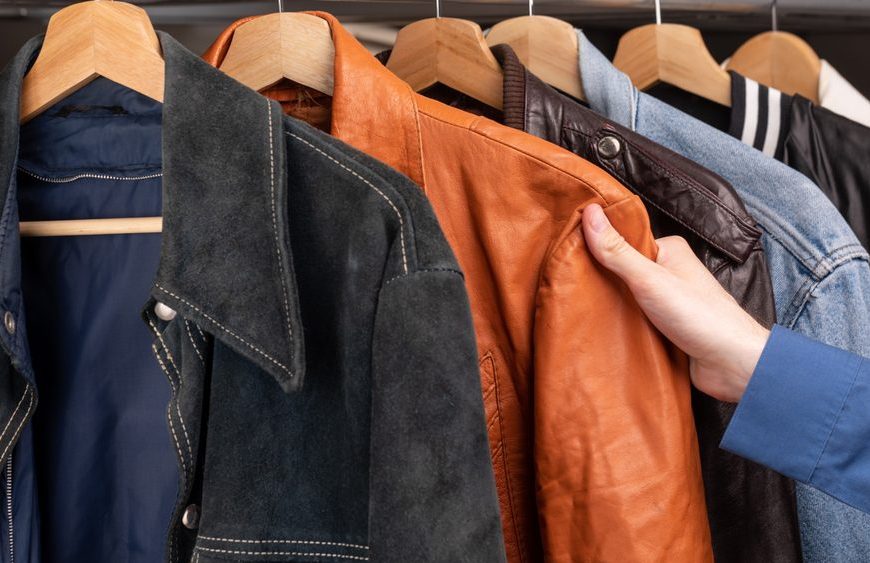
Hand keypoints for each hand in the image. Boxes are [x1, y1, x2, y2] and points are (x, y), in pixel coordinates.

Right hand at [581, 204, 769, 402]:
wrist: (733, 365)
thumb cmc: (700, 317)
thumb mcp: (649, 279)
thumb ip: (617, 250)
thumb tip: (590, 212)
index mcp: (669, 250)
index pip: (623, 242)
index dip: (598, 249)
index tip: (570, 256)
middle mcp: (670, 272)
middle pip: (623, 271)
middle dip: (602, 281)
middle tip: (572, 287)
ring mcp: (668, 301)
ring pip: (628, 299)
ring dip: (612, 307)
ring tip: (583, 311)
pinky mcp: (666, 327)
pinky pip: (636, 321)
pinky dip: (623, 326)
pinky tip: (604, 330)